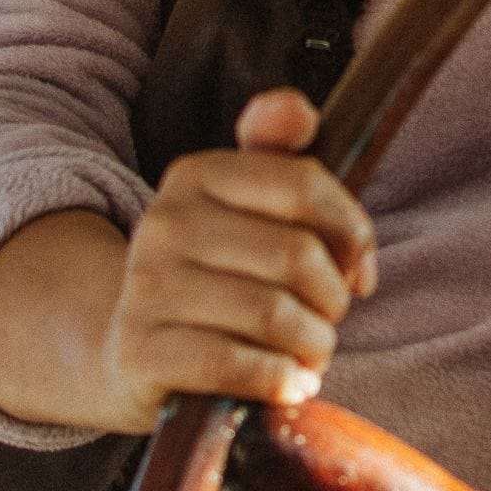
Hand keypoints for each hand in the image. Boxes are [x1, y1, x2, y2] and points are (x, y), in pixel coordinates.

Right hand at [91, 88, 378, 429]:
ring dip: (312, 344)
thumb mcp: (247, 210)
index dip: (353, 233)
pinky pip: (234, 364)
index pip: (305, 185)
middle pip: (296, 255)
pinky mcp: (139, 351)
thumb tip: (294, 108)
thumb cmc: (219, 277)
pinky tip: (288, 382)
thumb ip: (279, 153)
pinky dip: (278, 379)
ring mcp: (145, 287)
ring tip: (310, 353)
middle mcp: (164, 222)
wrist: (131, 352)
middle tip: (328, 319)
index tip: (359, 271)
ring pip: (273, 314)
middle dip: (332, 299)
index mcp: (196, 174)